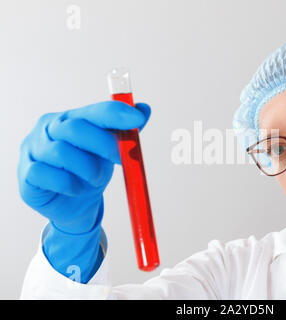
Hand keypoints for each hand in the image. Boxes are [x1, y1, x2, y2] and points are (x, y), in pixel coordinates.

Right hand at [18, 101, 150, 233]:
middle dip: (104, 144)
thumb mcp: (110, 151)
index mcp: (71, 118)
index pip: (94, 110)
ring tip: (95, 179)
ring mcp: (34, 149)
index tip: (138, 119)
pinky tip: (75, 189)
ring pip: (62, 153)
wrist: (73, 204)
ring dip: (87, 169)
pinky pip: (47, 175)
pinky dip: (68, 184)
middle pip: (75, 128)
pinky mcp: (27, 173)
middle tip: (122, 160)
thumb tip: (144, 108)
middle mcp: (49, 128)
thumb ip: (125, 131)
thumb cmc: (90, 171)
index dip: (117, 113)